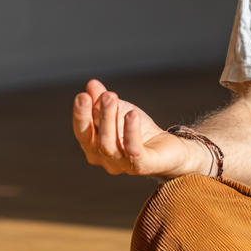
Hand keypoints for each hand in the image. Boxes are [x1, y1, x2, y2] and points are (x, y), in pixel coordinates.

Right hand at [72, 79, 207, 177]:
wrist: (169, 148)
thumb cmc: (141, 130)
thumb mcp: (121, 111)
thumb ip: (103, 100)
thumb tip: (91, 83)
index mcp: (94, 147)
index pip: (83, 132)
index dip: (80, 115)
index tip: (82, 96)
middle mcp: (104, 159)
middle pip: (94, 139)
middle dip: (98, 115)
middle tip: (104, 95)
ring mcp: (122, 165)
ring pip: (109, 144)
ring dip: (109, 119)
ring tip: (111, 98)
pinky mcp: (142, 166)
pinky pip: (133, 150)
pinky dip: (130, 131)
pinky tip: (132, 114)